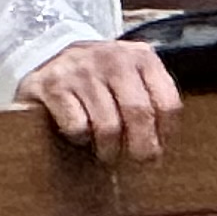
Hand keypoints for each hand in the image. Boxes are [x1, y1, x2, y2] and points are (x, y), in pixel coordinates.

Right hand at [17, 38, 180, 163]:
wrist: (49, 54)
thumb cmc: (100, 77)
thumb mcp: (132, 77)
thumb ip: (152, 100)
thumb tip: (162, 144)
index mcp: (140, 57)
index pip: (167, 104)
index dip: (165, 134)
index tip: (158, 147)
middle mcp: (112, 58)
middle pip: (140, 115)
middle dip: (141, 148)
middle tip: (137, 161)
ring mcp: (80, 69)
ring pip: (108, 126)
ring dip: (109, 149)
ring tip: (106, 151)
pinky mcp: (53, 84)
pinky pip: (77, 126)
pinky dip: (80, 138)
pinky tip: (79, 132)